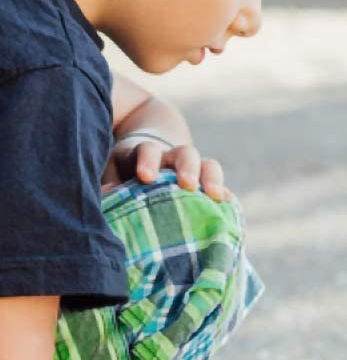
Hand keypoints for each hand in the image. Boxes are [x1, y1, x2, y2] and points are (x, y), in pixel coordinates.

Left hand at [104, 135, 231, 201]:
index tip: (146, 176)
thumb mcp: (114, 171)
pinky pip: (221, 187)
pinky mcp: (207, 183)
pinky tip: (231, 209)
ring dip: (212, 179)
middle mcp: (174, 158)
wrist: (151, 152)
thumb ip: (109, 185)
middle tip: (187, 184)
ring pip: (208, 166)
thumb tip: (102, 200)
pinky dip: (227, 197)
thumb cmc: (126, 170)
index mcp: (147, 153)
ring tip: (216, 196)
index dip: (149, 161)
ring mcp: (194, 169)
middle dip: (188, 168)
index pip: (148, 151)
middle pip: (186, 154)